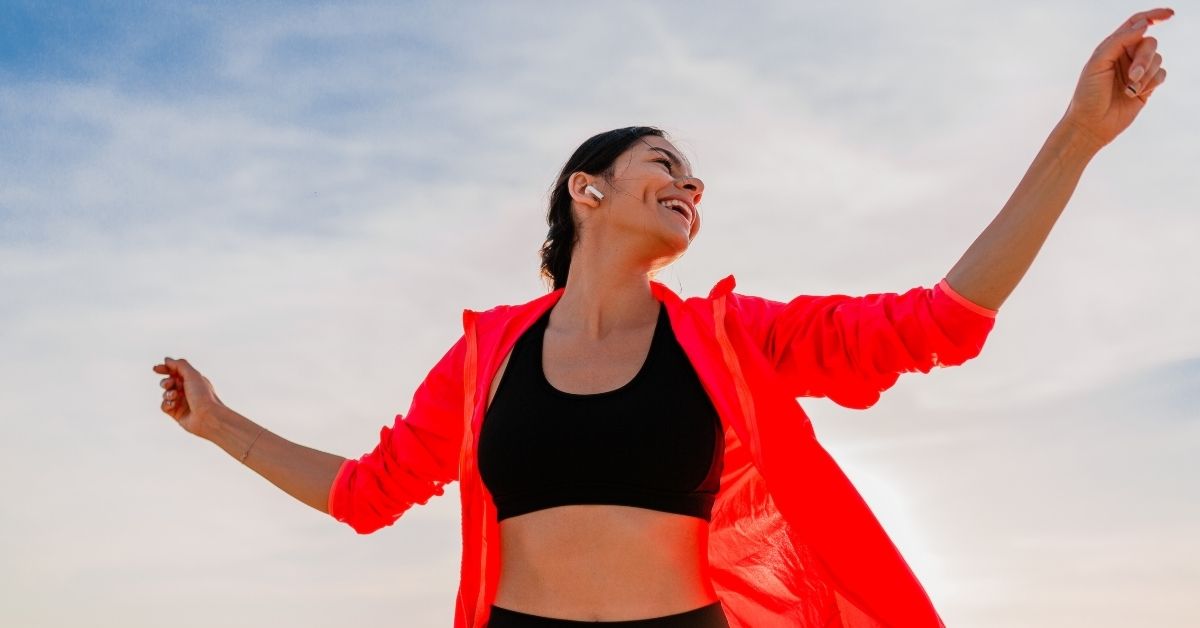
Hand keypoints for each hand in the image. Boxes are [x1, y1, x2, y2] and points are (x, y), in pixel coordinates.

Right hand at [153, 357, 224, 438]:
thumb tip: (167, 360)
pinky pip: (164, 406)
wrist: (208, 417)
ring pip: (165, 394)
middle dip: (165, 382)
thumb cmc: (203, 395)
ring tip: (175, 396)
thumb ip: (179, 365)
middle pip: (168, 382)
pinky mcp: (176, 413)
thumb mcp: (192, 375)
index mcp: (192, 380)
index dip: (165, 369)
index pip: (175, 371)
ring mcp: (181, 402)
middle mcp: (187, 390)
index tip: (156, 369)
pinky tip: (173, 404)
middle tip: (170, 384)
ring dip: (167, 393)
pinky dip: (166, 404)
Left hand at [1063, 7, 1173, 149]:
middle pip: (1150, 43)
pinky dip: (1151, 83)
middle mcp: (1126, 56)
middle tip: (1133, 75)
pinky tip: (1135, 93)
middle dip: (1144, 58)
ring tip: (1129, 89)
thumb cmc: (1088, 94)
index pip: (1136, 24)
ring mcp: (1137, 71)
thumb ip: (1119, 41)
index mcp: (1112, 47)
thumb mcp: (1098, 63)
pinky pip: (1161, 74)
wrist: (1091, 124)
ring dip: (1146, 74)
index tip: (1170, 15)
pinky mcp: (1147, 86)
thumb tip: (1144, 25)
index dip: (1154, 16)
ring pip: (1157, 59)